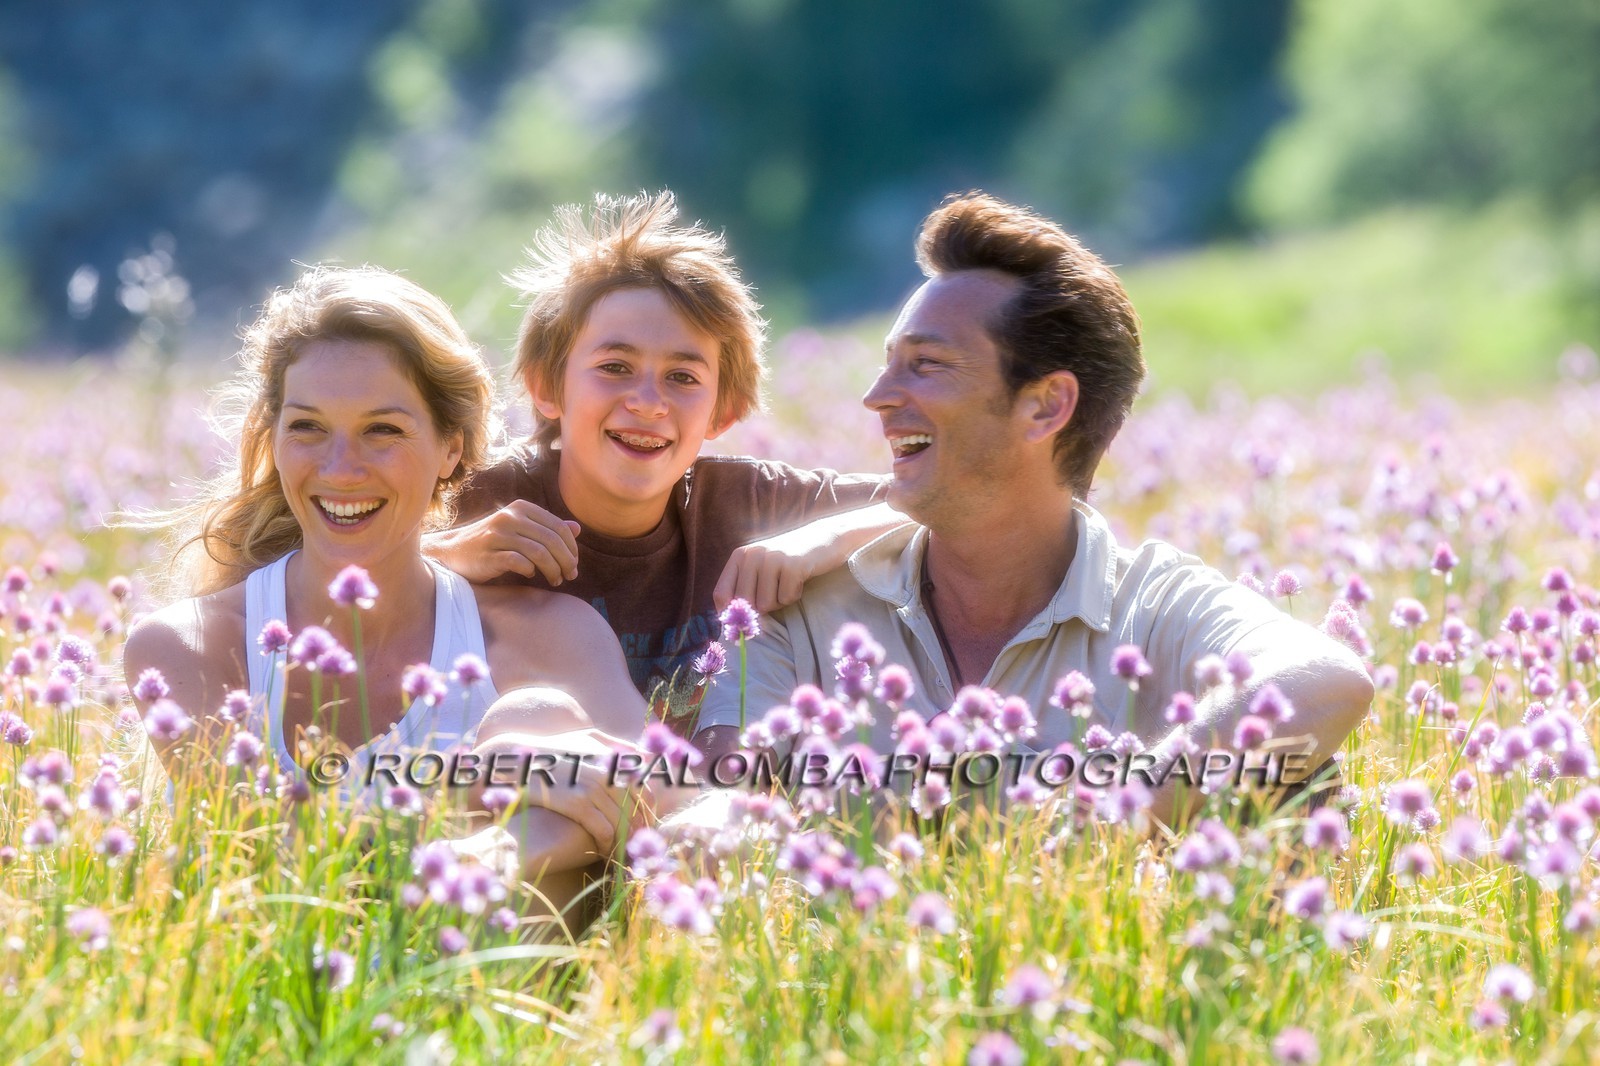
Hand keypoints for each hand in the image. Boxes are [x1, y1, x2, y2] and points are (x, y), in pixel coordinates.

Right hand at [429, 501, 579, 584]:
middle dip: (567, 561)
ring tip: (556, 581)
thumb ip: (547, 528)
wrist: (452, 552)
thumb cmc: (491, 542)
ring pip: (539, 553)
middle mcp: (510, 517)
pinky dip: (530, 571)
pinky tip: (531, 575)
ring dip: (553, 570)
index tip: (574, 565)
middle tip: (570, 576)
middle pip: (552, 540)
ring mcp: (498, 534)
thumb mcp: (520, 529)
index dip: (572, 548)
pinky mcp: (488, 553)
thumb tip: (577, 528)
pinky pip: (519, 563)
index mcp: (521, 508)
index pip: (558, 527)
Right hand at [473, 729, 647, 855]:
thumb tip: (639, 755)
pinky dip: (608, 846)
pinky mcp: (577, 802)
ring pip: (623, 823)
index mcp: (615, 758)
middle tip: (635, 849)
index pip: (646, 791)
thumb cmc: (554, 752)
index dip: (648, 814)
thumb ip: (615, 745)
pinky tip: (603, 853)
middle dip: (639, 832)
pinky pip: (605, 831)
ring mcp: (594, 786)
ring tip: (621, 856)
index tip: (643, 830)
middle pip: (638, 810)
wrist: (519, 761)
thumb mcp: (587, 738)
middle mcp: (609, 771)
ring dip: (625, 843)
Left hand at [712, 503, 907, 612]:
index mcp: (740, 556)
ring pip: (765, 604)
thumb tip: (731, 624)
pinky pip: (786, 599)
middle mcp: (752, 555)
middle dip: (760, 609)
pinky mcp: (792, 565)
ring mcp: (772, 558)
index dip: (729, 614)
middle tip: (776, 595)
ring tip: (788, 583)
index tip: (742, 623)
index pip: (720, 593)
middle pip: (744, 603)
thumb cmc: (790, 559)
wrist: (825, 536)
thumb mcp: (761, 566)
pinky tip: (800, 580)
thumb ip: (745, 588)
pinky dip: (794, 595)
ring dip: (780, 601)